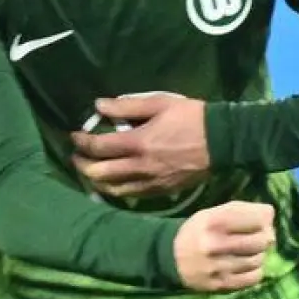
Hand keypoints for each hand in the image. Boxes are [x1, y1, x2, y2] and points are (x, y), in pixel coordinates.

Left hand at [70, 93, 210, 199]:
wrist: (224, 141)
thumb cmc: (193, 117)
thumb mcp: (161, 103)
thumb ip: (128, 106)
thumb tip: (98, 106)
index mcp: (138, 143)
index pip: (99, 147)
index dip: (82, 142)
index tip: (75, 136)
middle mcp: (140, 167)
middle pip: (100, 173)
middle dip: (82, 165)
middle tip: (77, 156)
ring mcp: (151, 182)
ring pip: (113, 189)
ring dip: (97, 182)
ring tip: (92, 172)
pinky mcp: (162, 191)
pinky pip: (132, 195)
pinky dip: (117, 190)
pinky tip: (115, 183)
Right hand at [173, 201, 275, 291]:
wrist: (171, 258)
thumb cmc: (200, 230)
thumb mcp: (214, 212)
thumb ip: (243, 211)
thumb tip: (270, 217)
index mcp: (214, 221)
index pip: (259, 218)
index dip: (265, 217)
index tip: (262, 218)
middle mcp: (215, 245)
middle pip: (262, 240)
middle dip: (266, 236)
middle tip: (259, 235)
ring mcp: (218, 267)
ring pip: (259, 259)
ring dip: (259, 254)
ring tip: (249, 250)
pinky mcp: (221, 285)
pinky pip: (254, 278)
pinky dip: (255, 270)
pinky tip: (246, 265)